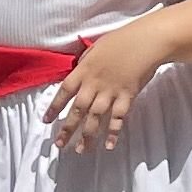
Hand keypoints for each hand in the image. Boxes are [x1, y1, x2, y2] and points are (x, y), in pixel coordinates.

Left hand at [47, 28, 165, 152]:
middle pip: (78, 109)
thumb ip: (84, 63)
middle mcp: (94, 83)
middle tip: (60, 144)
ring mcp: (111, 91)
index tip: (46, 121)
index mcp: (84, 70)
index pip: (64, 91)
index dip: (54, 107)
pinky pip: (118, 118)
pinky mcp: (127, 97)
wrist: (145, 41)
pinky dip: (113, 132)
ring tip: (81, 150)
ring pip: (96, 117)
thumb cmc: (120, 40)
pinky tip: (109, 145)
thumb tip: (77, 71)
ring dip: (88, 135)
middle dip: (68, 128)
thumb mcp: (95, 48)